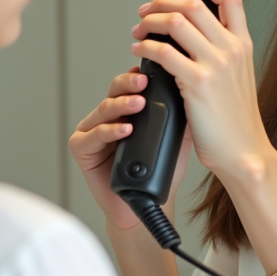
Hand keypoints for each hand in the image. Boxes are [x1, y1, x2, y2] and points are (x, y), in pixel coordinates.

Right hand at [68, 67, 191, 234]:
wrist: (146, 204)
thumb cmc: (159, 171)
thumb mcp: (176, 138)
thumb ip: (181, 116)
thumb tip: (194, 91)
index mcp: (127, 110)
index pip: (131, 85)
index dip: (139, 76)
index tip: (152, 72)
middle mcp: (108, 117)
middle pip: (114, 91)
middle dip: (129, 84)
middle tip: (143, 82)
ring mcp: (92, 131)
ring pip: (103, 110)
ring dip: (121, 105)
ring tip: (138, 104)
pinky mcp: (82, 148)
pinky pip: (93, 136)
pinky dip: (109, 131)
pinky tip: (124, 130)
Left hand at [131, 0, 272, 177]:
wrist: (244, 152)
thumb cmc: (236, 122)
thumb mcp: (238, 79)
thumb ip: (221, 55)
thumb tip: (190, 39)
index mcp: (244, 45)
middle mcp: (232, 49)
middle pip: (193, 5)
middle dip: (162, 3)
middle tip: (145, 11)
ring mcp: (216, 65)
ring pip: (175, 23)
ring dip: (149, 22)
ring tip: (137, 32)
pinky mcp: (197, 83)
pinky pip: (163, 52)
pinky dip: (145, 47)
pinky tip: (139, 52)